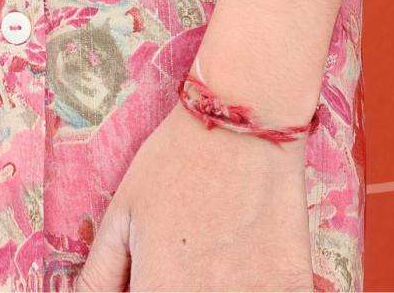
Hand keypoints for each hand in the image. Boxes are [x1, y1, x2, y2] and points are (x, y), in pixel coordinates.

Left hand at [74, 95, 314, 290]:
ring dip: (221, 283)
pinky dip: (260, 282)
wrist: (243, 118)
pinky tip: (252, 253)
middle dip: (183, 283)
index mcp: (160, 291)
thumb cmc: (178, 158)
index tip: (159, 273)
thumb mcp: (123, 211)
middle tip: (191, 253)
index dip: (150, 291)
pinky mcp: (292, 284)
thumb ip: (101, 275)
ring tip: (219, 248)